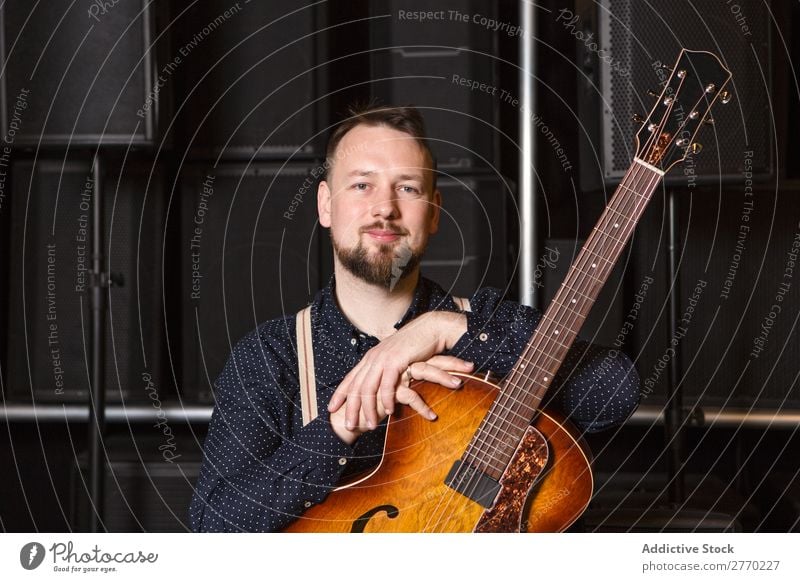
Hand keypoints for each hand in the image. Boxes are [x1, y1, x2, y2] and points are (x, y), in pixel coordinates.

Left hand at [328, 311, 466, 431]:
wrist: (429, 329)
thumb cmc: (414, 345)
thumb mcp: (393, 356)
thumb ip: (383, 367)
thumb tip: (379, 380)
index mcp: (370, 357)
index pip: (350, 378)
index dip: (340, 393)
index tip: (331, 408)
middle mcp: (373, 358)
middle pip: (356, 387)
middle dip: (351, 408)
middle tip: (349, 426)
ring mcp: (383, 359)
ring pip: (369, 388)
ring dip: (369, 409)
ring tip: (370, 425)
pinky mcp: (396, 361)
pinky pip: (387, 385)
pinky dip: (387, 399)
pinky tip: (388, 411)